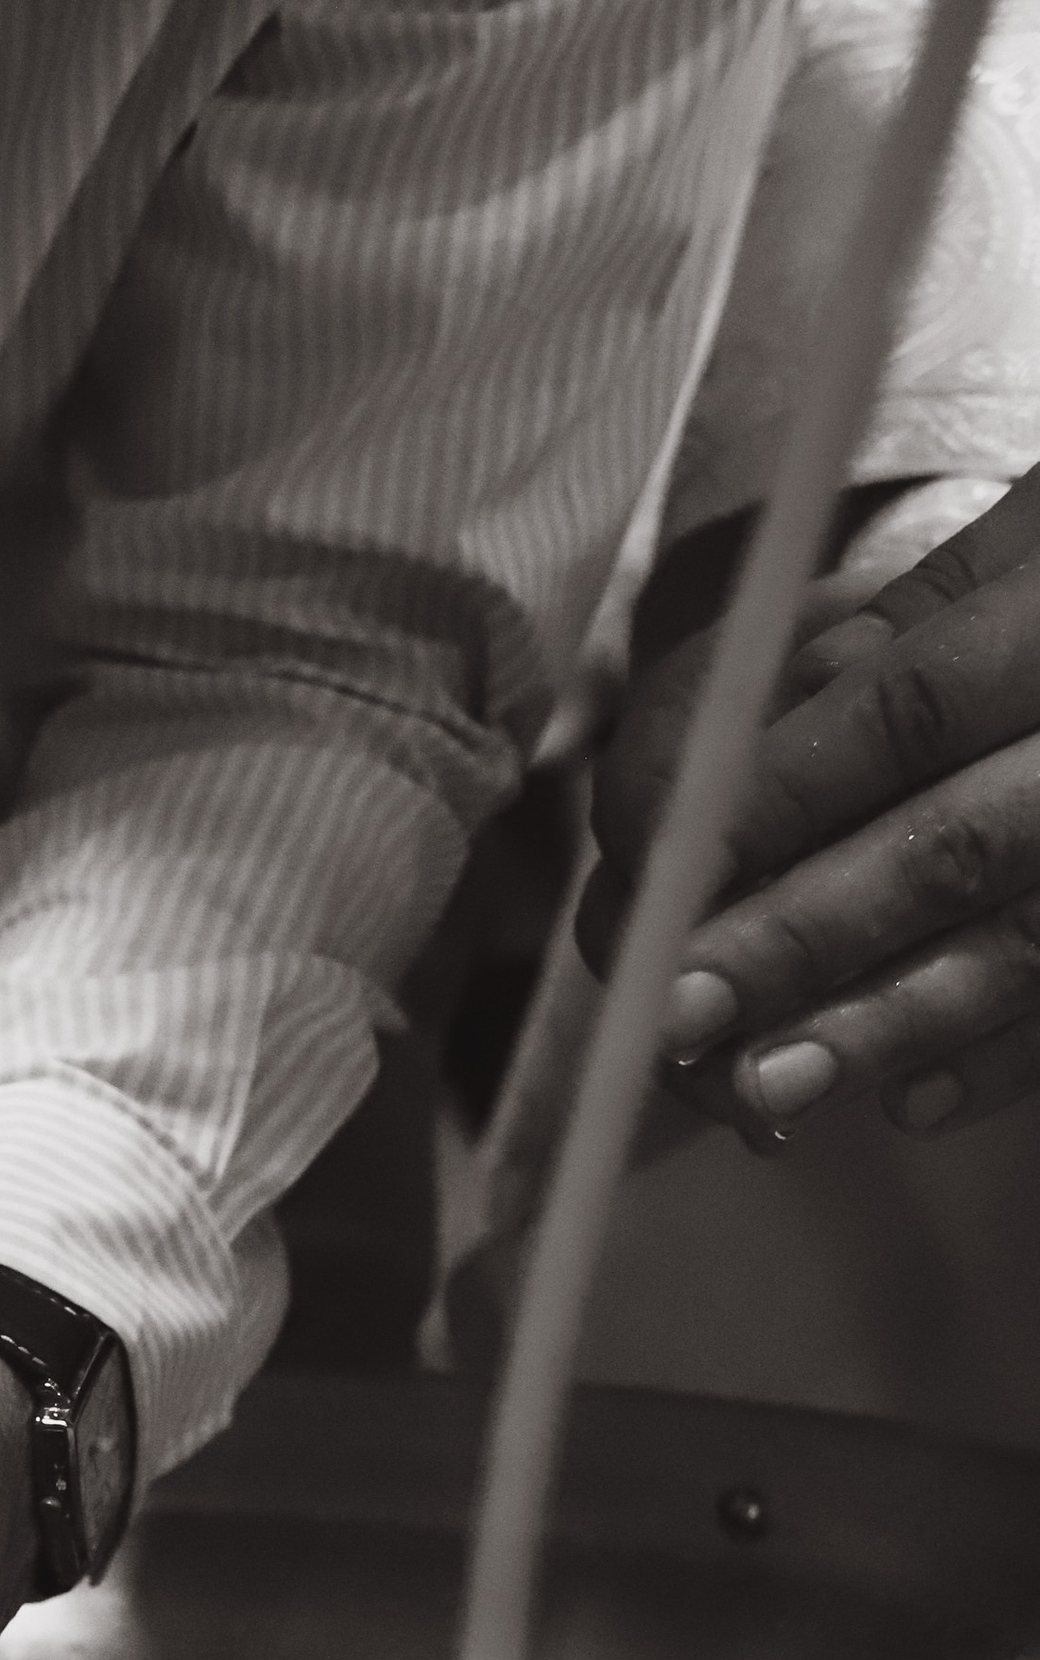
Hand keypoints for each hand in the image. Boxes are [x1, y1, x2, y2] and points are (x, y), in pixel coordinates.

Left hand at [580, 467, 1039, 1137]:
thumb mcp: (995, 555)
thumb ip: (866, 649)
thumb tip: (707, 782)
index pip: (906, 711)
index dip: (777, 798)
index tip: (657, 875)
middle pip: (952, 848)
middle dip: (801, 939)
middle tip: (679, 1014)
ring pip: (1025, 942)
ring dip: (883, 1024)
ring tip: (765, 1089)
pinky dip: (999, 1059)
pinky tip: (910, 1103)